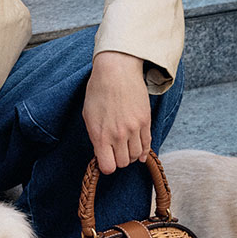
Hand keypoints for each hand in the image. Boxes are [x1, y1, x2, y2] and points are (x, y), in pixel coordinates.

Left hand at [82, 51, 151, 172]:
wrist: (116, 70)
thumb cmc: (98, 90)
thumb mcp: (88, 115)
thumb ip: (95, 136)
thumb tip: (102, 153)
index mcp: (100, 134)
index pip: (107, 167)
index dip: (107, 165)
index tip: (106, 159)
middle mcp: (118, 135)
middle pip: (123, 163)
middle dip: (119, 159)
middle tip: (116, 151)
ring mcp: (133, 129)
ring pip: (136, 156)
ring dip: (131, 155)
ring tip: (126, 147)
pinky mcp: (145, 121)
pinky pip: (147, 145)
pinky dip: (144, 152)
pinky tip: (140, 153)